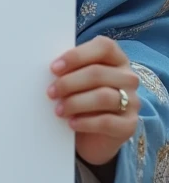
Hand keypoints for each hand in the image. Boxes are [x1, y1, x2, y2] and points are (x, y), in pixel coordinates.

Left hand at [48, 35, 140, 166]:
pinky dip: (85, 122)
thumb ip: (69, 69)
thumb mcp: (77, 79)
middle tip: (51, 92)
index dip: (77, 55)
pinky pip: (107, 121)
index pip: (103, 47)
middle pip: (98, 73)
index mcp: (116, 58)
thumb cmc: (82, 97)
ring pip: (103, 97)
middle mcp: (128, 77)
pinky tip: (71, 123)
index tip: (54, 68)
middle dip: (69, 82)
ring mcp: (132, 101)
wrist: (93, 135)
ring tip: (58, 110)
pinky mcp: (129, 125)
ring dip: (75, 102)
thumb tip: (50, 68)